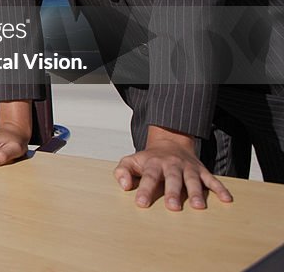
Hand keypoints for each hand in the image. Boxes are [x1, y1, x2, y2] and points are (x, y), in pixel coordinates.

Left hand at [113, 125, 232, 210]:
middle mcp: (172, 165)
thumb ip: (123, 171)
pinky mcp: (201, 170)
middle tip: (173, 207)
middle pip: (173, 178)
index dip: (145, 190)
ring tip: (198, 207)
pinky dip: (220, 188)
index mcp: (153, 163)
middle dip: (173, 192)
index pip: (149, 177)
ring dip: (196, 193)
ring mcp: (188, 167)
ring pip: (192, 180)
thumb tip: (124, 185)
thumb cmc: (149, 159)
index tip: (141, 204)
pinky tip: (227, 199)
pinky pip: (212, 179)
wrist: (169, 142)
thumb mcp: (131, 161)